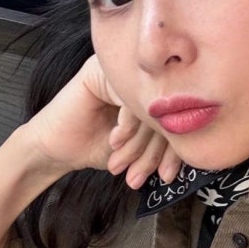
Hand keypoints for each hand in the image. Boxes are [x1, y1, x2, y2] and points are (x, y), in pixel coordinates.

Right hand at [23, 54, 181, 186]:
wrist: (54, 150)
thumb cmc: (94, 146)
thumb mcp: (137, 148)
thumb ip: (161, 140)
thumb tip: (195, 147)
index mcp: (147, 89)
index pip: (172, 114)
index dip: (173, 148)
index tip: (168, 176)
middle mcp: (134, 75)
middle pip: (161, 109)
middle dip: (153, 151)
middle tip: (142, 176)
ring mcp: (115, 70)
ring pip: (145, 105)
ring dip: (137, 144)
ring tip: (127, 167)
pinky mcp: (97, 72)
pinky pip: (126, 98)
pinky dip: (125, 126)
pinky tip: (114, 143)